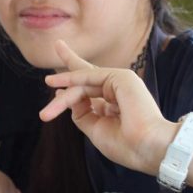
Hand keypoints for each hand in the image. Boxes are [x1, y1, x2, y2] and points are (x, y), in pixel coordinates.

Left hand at [39, 40, 177, 174]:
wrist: (147, 148)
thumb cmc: (126, 145)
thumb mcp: (96, 129)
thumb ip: (82, 113)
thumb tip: (66, 97)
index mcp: (114, 104)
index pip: (91, 89)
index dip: (74, 82)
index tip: (54, 82)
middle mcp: (118, 90)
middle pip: (88, 75)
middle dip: (71, 61)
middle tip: (57, 44)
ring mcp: (120, 82)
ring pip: (82, 85)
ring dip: (62, 100)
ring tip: (46, 115)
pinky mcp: (121, 77)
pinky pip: (89, 78)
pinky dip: (72, 81)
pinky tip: (57, 86)